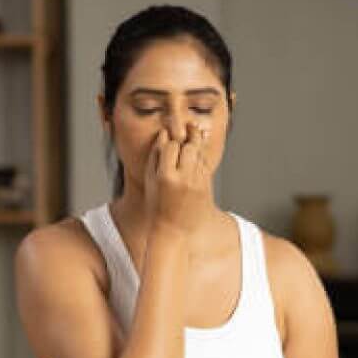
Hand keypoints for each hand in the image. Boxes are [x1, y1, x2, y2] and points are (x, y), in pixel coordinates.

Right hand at [144, 121, 211, 238]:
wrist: (174, 230)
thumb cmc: (157, 205)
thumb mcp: (150, 181)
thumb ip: (155, 156)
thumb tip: (163, 134)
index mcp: (166, 176)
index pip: (172, 146)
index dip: (171, 139)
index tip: (170, 135)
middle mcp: (183, 179)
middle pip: (189, 146)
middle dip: (188, 136)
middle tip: (187, 127)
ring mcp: (197, 183)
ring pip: (200, 154)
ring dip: (196, 144)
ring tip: (194, 134)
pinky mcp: (206, 187)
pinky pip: (205, 164)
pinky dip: (201, 157)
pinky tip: (196, 154)